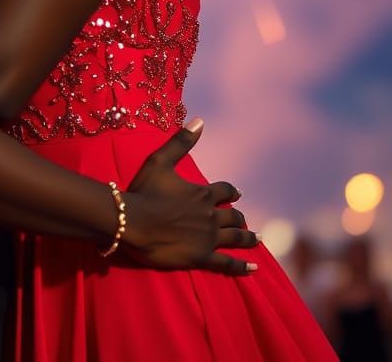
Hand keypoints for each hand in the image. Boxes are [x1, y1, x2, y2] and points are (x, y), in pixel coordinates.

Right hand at [120, 120, 258, 273]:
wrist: (133, 221)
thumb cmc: (144, 191)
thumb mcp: (160, 161)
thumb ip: (181, 142)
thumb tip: (200, 121)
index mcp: (202, 194)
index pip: (225, 191)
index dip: (232, 192)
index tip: (238, 194)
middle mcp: (210, 215)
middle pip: (233, 216)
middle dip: (239, 217)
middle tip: (244, 221)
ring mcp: (207, 238)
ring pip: (235, 238)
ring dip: (248, 238)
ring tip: (258, 240)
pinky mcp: (201, 257)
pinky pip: (226, 264)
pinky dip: (241, 267)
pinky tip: (253, 270)